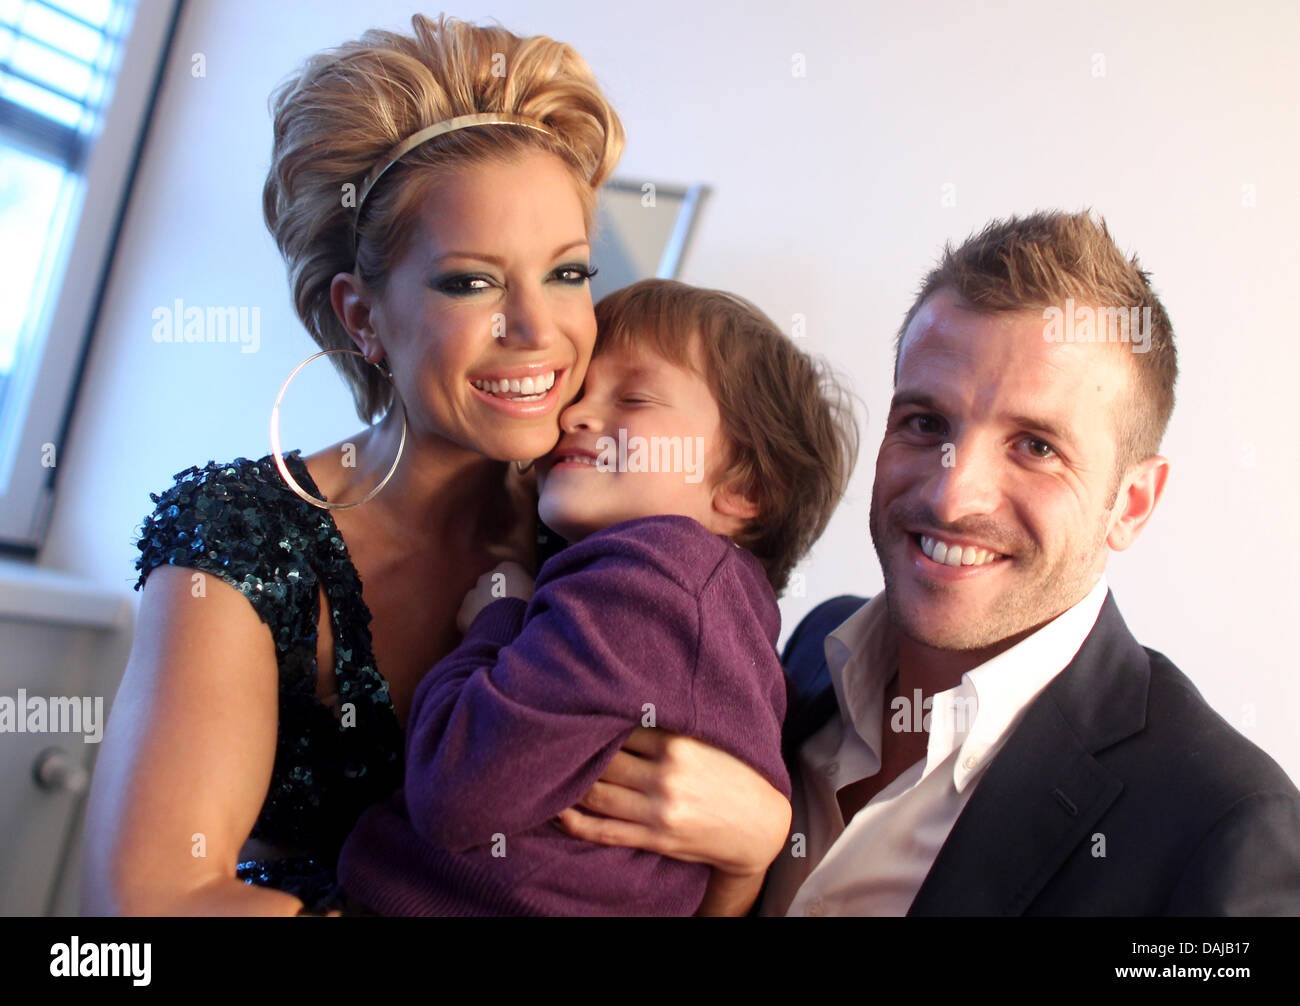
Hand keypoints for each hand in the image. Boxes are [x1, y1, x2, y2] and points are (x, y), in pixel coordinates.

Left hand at [456, 561, 534, 633]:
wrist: (510, 628)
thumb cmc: (530, 610)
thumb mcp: (539, 593)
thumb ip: (531, 588)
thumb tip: (531, 592)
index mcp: (508, 568)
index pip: (511, 575)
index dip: (516, 590)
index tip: (522, 602)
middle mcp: (486, 577)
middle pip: (492, 586)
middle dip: (497, 598)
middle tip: (509, 615)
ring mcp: (472, 594)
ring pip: (478, 603)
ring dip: (485, 612)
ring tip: (499, 628)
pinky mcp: (462, 613)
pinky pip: (468, 619)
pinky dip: (476, 626)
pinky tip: (488, 635)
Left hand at [556, 727, 791, 878]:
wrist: (759, 825)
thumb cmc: (732, 773)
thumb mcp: (709, 738)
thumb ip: (670, 722)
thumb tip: (626, 692)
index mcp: (677, 743)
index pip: (619, 727)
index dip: (591, 719)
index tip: (571, 710)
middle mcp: (665, 776)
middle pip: (602, 760)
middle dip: (575, 750)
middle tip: (550, 738)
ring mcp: (658, 811)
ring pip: (596, 794)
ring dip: (569, 783)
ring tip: (551, 770)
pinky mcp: (654, 838)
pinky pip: (602, 831)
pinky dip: (574, 821)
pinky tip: (558, 809)